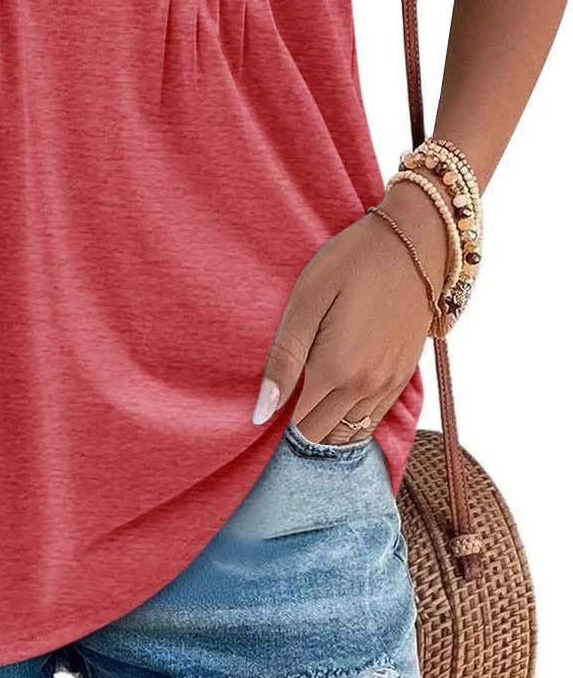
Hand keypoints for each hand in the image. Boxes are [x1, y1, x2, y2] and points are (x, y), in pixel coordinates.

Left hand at [253, 180, 448, 442]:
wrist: (415, 243)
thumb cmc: (351, 262)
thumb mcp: (306, 299)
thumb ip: (284, 358)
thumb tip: (261, 413)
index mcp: (336, 370)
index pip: (301, 425)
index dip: (279, 422)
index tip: (266, 410)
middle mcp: (367, 387)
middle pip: (325, 435)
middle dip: (301, 429)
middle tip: (283, 404)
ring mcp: (391, 383)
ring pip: (353, 433)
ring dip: (328, 428)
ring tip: (307, 402)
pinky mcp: (405, 373)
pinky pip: (376, 418)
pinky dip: (354, 420)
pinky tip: (338, 399)